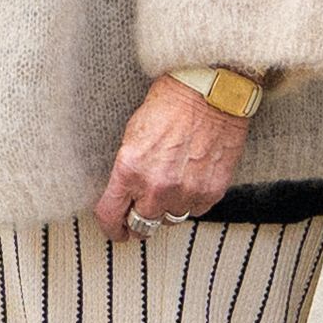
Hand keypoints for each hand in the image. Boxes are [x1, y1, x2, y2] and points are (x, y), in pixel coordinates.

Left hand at [94, 72, 248, 240]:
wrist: (208, 92)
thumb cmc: (170, 103)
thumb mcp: (132, 134)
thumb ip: (128, 171)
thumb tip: (126, 197)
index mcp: (130, 169)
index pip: (111, 216)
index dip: (111, 228)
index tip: (116, 231)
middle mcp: (157, 186)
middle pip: (142, 225)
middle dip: (140, 219)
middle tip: (142, 212)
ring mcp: (186, 192)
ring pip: (170, 219)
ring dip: (167, 208)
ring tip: (171, 183)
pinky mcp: (211, 192)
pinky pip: (195, 210)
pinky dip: (190, 200)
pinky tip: (190, 178)